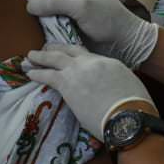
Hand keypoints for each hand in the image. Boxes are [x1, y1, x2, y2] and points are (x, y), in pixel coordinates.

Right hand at [15, 0, 156, 68]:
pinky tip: (41, 28)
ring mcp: (75, 5)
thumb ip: (53, 3)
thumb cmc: (106, 17)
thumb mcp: (79, 5)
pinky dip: (48, 22)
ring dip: (42, 11)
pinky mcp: (74, 20)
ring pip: (50, 4)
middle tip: (24, 5)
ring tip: (32, 19)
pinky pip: (55, 17)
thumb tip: (29, 5)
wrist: (124, 41)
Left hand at [27, 45, 153, 136]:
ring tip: (30, 56)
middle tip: (44, 47)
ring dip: (40, 57)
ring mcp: (77, 71)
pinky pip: (47, 75)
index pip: (86, 53)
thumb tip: (109, 86)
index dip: (74, 52)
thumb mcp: (128, 85)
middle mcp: (90, 62)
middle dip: (55, 47)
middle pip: (68, 50)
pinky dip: (37, 73)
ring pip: (54, 58)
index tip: (67, 52)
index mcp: (107, 61)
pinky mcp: (66, 85)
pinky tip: (29, 73)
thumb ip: (114, 80)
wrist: (127, 116)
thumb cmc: (134, 106)